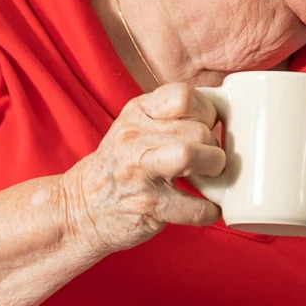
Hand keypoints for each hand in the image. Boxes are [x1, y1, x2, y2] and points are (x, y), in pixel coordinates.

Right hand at [59, 83, 225, 254]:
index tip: (207, 128)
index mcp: (138, 112)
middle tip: (209, 161)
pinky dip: (210, 210)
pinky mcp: (149, 206)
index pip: (184, 95)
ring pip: (191, 155)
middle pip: (198, 130)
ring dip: (214, 169)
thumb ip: (171, 116)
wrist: (82, 207)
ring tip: (210, 177)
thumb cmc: (122, 166)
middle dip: (214, 147)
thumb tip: (223, 114)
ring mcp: (139, 172)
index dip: (207, 112)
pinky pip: (194, 206)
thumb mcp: (137, 127)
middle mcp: (135, 137)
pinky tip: (209, 208)